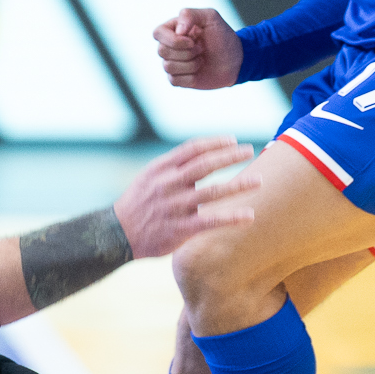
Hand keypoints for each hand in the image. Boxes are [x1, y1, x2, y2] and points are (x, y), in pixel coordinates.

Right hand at [113, 136, 259, 259]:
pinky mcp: (180, 228)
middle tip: (250, 150)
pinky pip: (210, 221)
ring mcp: (174, 206)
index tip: (233, 140)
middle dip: (230, 156)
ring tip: (259, 180)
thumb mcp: (149, 177)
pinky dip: (231, 218)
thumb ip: (174, 168)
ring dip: (238, 185)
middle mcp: (168, 184)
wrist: (115, 233)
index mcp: (161, 168)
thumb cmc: (137, 204)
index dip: (215, 143)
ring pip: (212, 192)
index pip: (192, 148)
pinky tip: (249, 216)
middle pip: (205, 164)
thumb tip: (203, 157)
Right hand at [154, 7, 242, 89]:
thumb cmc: (223, 37)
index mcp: (173, 29)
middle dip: (187, 52)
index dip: (173, 40)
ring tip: (202, 59)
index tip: (192, 40)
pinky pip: (174, 80)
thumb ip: (190, 14)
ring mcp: (173, 63)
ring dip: (191, 64)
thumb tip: (177, 31)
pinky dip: (190, 77)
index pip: (158, 33)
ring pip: (168, 67)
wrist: (235, 60)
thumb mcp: (210, 17)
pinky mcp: (178, 79)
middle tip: (202, 48)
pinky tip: (199, 71)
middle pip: (162, 51)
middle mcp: (170, 46)